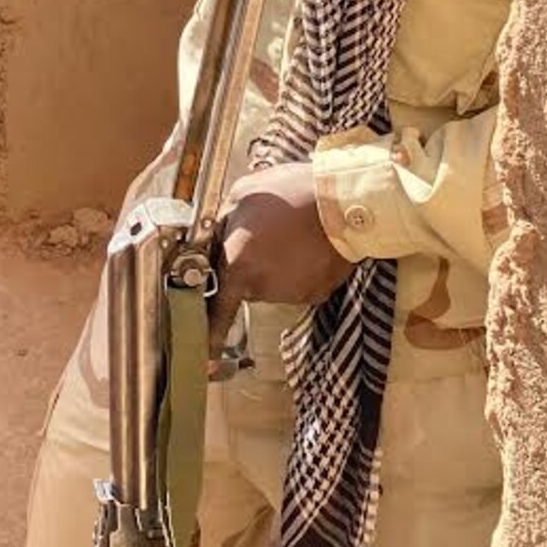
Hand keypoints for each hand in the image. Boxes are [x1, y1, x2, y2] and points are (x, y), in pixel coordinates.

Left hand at [207, 161, 351, 350]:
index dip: (208, 330)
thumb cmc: (290, 193)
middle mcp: (263, 287)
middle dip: (246, 267)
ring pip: (271, 284)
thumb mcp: (241, 196)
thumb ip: (221, 223)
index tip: (203, 353)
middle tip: (260, 235)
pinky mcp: (315, 293)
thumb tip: (214, 237)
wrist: (343, 202)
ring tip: (287, 233)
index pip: (217, 309)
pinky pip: (296, 284)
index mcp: (238, 265)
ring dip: (273, 265)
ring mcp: (291, 293)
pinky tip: (304, 244)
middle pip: (244, 286)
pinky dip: (297, 269)